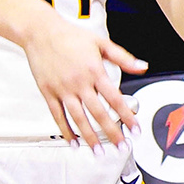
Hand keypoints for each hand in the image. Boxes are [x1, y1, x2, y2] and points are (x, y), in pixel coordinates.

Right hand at [20, 6, 139, 149]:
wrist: (40, 31)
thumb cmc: (71, 36)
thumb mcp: (101, 43)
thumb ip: (123, 58)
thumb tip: (143, 67)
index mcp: (94, 71)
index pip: (115, 98)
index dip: (127, 116)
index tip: (135, 129)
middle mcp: (79, 82)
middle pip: (98, 113)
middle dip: (111, 132)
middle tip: (121, 147)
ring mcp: (62, 89)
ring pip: (78, 118)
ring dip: (89, 137)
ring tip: (99, 152)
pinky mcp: (48, 92)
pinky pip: (58, 116)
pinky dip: (66, 131)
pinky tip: (74, 142)